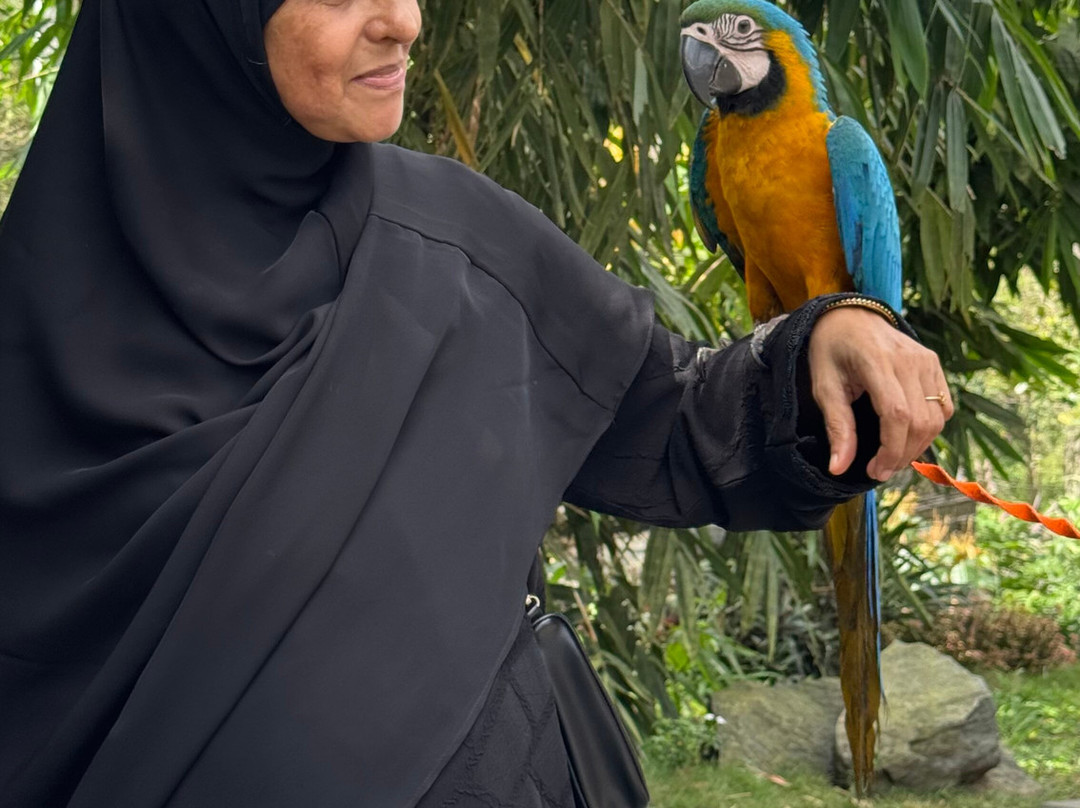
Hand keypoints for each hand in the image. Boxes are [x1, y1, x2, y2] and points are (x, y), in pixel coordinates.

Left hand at [807, 307, 952, 481]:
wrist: (849, 316)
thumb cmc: (831, 350)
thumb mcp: (823, 386)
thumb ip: (837, 427)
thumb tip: (838, 468)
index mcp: (877, 362)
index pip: (897, 415)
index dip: (891, 450)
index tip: (875, 471)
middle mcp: (909, 360)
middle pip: (921, 421)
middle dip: (903, 454)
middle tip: (880, 470)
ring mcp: (926, 360)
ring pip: (937, 417)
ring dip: (918, 445)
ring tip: (892, 456)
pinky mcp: (934, 363)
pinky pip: (944, 405)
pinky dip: (930, 428)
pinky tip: (907, 436)